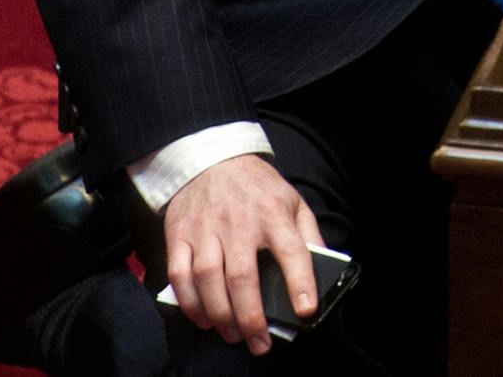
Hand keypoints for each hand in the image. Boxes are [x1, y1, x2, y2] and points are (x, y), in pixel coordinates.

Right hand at [162, 154, 323, 356]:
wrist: (211, 159)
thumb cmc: (257, 187)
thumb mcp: (292, 200)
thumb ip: (308, 233)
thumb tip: (323, 267)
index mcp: (273, 213)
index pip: (292, 250)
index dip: (300, 282)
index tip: (305, 310)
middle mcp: (238, 221)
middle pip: (242, 276)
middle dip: (251, 317)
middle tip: (259, 343)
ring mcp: (205, 228)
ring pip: (208, 279)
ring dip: (220, 315)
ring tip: (233, 335)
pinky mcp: (179, 234)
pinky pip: (179, 275)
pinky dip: (190, 303)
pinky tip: (203, 319)